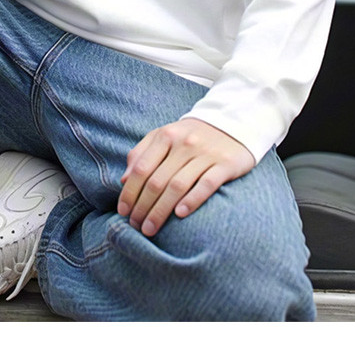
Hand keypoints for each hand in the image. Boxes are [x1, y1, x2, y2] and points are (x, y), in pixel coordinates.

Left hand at [117, 118, 254, 235]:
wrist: (232, 125)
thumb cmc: (189, 137)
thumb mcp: (164, 136)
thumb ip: (142, 154)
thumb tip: (123, 179)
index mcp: (166, 135)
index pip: (142, 168)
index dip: (130, 192)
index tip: (123, 211)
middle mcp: (184, 143)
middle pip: (157, 180)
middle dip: (143, 206)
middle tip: (136, 226)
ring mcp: (205, 154)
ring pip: (178, 185)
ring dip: (161, 210)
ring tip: (151, 228)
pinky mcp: (225, 164)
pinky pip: (207, 185)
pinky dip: (192, 200)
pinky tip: (180, 214)